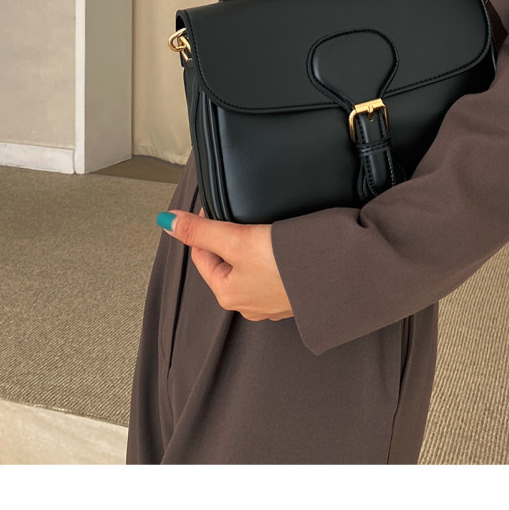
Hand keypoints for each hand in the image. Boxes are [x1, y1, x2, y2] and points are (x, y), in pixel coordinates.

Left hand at [159, 210, 293, 322]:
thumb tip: (166, 221)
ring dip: (254, 247)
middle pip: (226, 261)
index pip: (201, 254)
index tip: (215, 206)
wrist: (342, 275)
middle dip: (229, 238)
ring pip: (251, 267)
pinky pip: (276, 272)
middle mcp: (249, 304)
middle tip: (243, 217)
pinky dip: (276, 257)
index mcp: (228, 294)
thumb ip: (201, 230)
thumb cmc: (290, 265)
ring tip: (266, 230)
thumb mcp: (237, 240)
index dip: (204, 226)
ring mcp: (274, 302)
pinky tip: (287, 247)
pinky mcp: (296, 295)